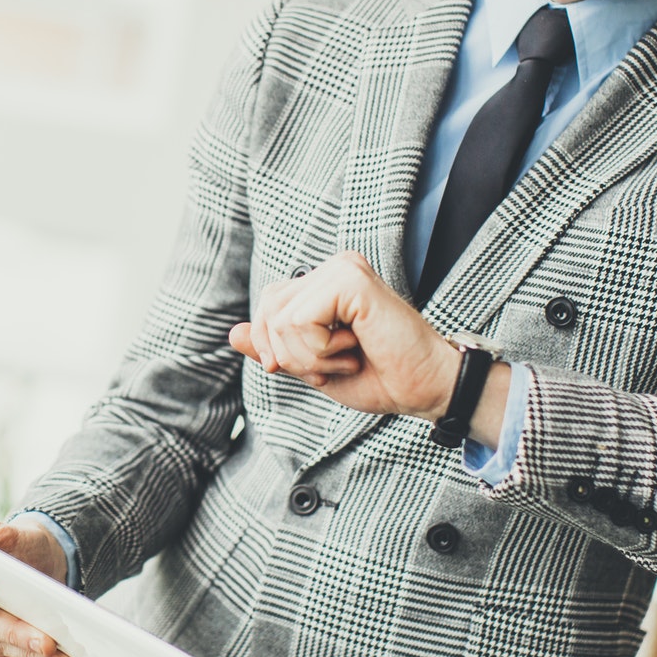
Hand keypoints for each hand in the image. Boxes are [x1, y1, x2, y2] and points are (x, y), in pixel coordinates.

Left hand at [228, 250, 458, 419]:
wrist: (425, 389)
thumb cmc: (380, 377)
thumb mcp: (312, 367)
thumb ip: (275, 348)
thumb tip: (232, 332)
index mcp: (326, 282)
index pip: (269, 304)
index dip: (273, 344)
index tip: (310, 370)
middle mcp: (335, 267)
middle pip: (269, 309)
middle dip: (290, 354)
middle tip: (334, 366)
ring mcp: (344, 269)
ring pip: (281, 319)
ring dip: (309, 357)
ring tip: (347, 358)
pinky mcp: (351, 280)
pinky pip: (300, 321)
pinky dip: (321, 351)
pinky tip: (355, 348)